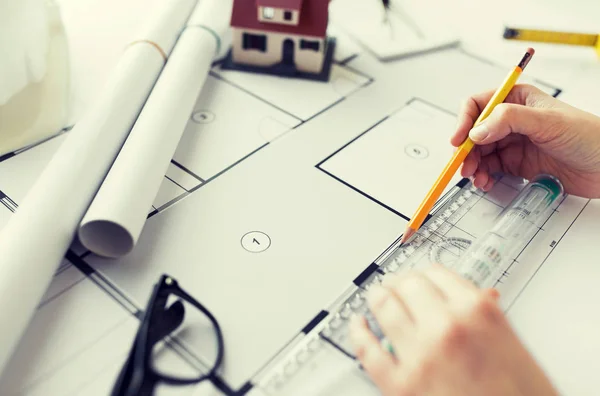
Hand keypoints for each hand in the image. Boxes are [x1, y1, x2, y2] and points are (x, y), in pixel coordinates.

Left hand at [349, 265, 556, 395]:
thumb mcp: (515, 349)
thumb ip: (487, 319)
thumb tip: (473, 298)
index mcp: (478, 313)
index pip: (438, 274)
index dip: (426, 275)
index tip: (420, 278)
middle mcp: (447, 326)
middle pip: (408, 284)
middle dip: (401, 284)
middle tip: (398, 287)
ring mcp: (420, 354)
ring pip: (384, 307)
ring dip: (379, 299)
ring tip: (377, 299)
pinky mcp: (399, 385)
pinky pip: (367, 349)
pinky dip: (358, 332)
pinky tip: (359, 326)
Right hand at [451, 84, 599, 197]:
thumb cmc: (590, 136)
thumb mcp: (548, 122)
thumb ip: (509, 121)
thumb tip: (477, 130)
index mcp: (517, 99)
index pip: (479, 105)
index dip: (464, 121)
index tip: (459, 139)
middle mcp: (511, 120)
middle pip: (474, 132)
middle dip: (466, 149)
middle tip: (464, 164)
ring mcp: (513, 143)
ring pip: (479, 152)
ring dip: (473, 165)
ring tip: (476, 176)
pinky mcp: (516, 164)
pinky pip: (490, 168)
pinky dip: (483, 176)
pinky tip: (486, 181)